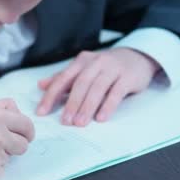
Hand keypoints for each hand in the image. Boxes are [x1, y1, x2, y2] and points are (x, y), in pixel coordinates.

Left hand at [36, 48, 160, 126]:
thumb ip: (64, 78)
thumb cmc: (106, 67)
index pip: (63, 79)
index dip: (51, 96)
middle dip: (71, 104)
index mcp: (82, 61)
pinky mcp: (128, 77)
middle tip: (65, 121)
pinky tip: (101, 118)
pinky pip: (116, 92)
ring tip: (80, 123)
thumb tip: (41, 85)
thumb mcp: (84, 69)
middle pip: (80, 84)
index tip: (42, 112)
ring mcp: (113, 68)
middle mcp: (96, 62)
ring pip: (97, 88)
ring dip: (87, 106)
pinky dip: (108, 105)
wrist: (137, 57)